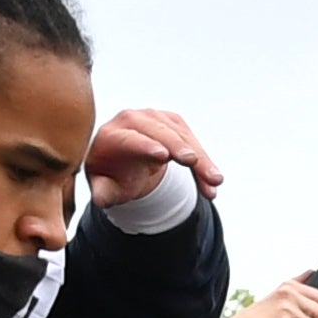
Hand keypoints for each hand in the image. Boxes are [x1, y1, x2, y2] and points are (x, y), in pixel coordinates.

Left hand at [87, 107, 213, 209]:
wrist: (124, 161)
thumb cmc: (111, 175)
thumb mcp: (105, 187)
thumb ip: (103, 192)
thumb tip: (102, 199)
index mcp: (110, 136)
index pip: (128, 138)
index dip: (144, 146)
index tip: (162, 156)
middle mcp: (131, 120)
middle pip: (158, 131)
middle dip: (177, 146)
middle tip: (193, 162)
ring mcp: (154, 118)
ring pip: (181, 136)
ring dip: (200, 159)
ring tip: (215, 182)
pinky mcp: (172, 122)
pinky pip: (192, 141)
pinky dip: (204, 161)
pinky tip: (212, 181)